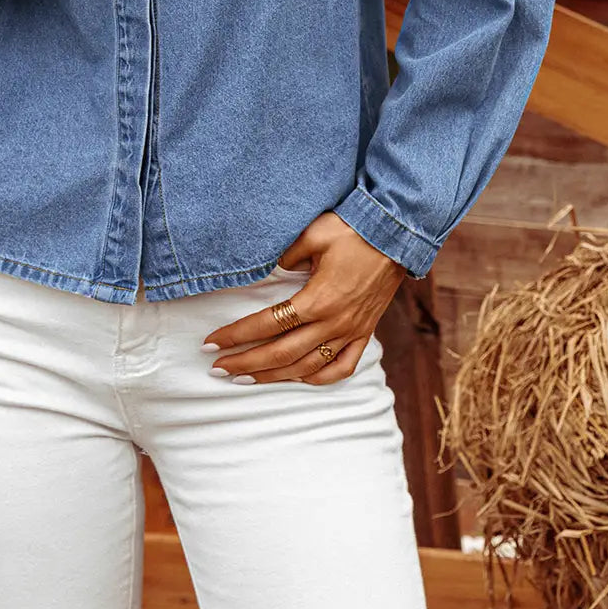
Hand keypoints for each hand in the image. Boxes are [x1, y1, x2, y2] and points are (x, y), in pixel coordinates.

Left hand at [202, 213, 406, 385]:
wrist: (396, 234)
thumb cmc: (351, 229)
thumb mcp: (312, 234)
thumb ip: (284, 256)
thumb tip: (262, 271)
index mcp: (318, 299)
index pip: (267, 325)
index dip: (237, 335)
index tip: (212, 342)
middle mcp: (334, 323)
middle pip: (282, 354)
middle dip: (246, 363)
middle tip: (218, 368)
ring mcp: (351, 332)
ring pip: (307, 367)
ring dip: (274, 376)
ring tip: (246, 378)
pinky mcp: (364, 333)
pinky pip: (342, 367)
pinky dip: (318, 378)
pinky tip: (299, 379)